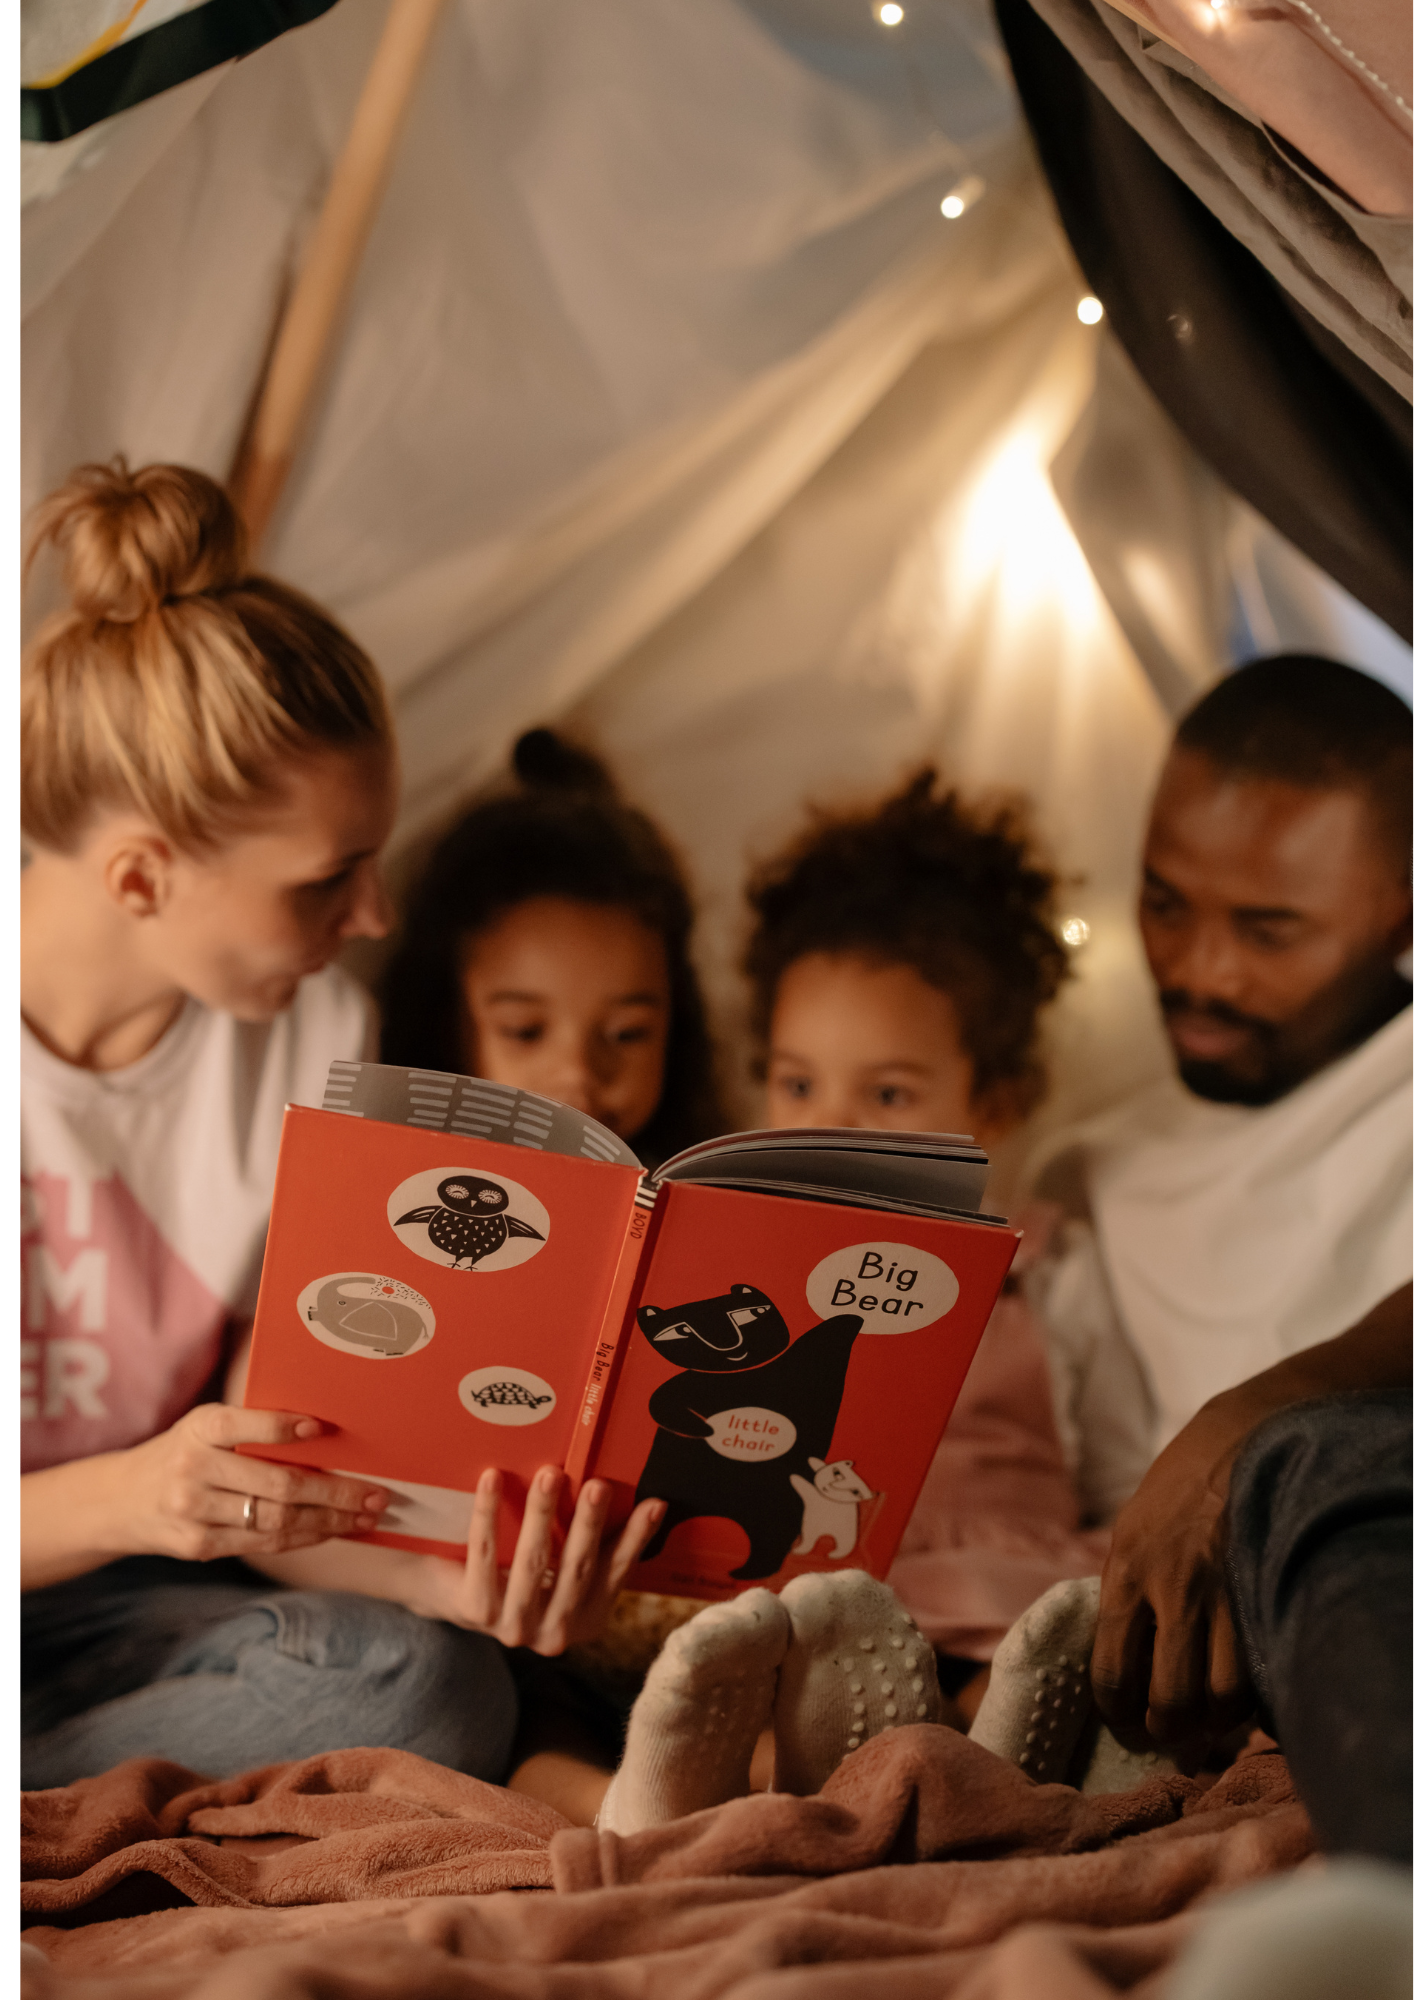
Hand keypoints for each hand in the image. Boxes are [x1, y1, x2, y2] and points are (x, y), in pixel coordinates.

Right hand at [119, 1405, 389, 1562]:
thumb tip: (326, 1433)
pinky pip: (263, 1543)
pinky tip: (333, 1530)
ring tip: (366, 1516)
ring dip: (330, 1521)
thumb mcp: (205, 1427)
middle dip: (335, 1493)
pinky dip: (304, 1537)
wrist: (120, 1500)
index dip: (282, 1428)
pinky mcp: (198, 1546)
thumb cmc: (185, 1452)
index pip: (243, 1427)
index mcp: (199, 1428)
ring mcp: (194, 1513)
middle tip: (377, 1493)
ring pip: (276, 1521)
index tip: (322, 1427)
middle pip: (277, 1486)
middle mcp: (193, 1470)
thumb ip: (251, 1428)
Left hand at [415, 1466, 665, 1655]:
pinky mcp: (476, 1610)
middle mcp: (556, 1633)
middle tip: (598, 1486)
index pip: (618, 1573)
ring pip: (532, 1562)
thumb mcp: (566, 1568)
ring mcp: (515, 1626)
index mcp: (588, 1619)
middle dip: (588, 1524)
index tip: (653, 1504)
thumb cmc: (524, 1572)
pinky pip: (485, 1554)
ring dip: (542, 1514)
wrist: (456, 1598)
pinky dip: (488, 1514)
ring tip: (550, 1475)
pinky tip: (492, 1479)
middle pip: (576, 1569)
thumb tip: (638, 1494)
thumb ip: (594, 1545)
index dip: (636, 1538)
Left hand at [1090, 1395, 1253, 1749]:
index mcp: (1125, 1570)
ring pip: (1222, 1697)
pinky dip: (1255, 1700)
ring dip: (1216, 1727)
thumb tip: (1126, 1665)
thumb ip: (1126, 1592)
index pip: (1111, 1672)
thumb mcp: (1133, 1529)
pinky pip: (1262, 1670)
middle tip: (1173, 1739)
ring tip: (1212, 1729)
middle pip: (1169, 1698)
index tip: (1129, 1728)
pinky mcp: (1264, 1591)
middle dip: (1169, 1733)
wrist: (1244, 1436)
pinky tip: (1247, 1702)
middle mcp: (1171, 1586)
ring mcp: (1223, 1592)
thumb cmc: (1180, 1485)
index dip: (1120, 1716)